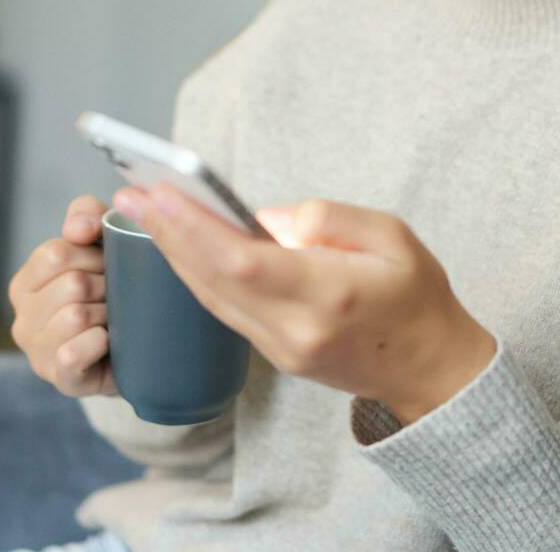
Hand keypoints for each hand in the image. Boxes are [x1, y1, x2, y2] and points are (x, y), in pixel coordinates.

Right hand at [8, 195, 118, 398]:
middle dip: (106, 285)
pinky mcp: (59, 378)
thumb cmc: (111, 293)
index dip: (93, 255)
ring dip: (108, 314)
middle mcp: (22, 319)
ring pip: (76, 315)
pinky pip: (76, 351)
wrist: (135, 350)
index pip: (55, 252)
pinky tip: (108, 343)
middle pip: (71, 283)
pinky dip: (101, 343)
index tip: (109, 266)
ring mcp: (37, 352)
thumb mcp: (100, 244)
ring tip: (114, 319)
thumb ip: (86, 216)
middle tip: (116, 296)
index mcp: (25, 283)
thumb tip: (79, 228)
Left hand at [112, 186, 496, 425]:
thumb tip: (263, 217)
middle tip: (128, 193)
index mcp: (327, 296)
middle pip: (212, 280)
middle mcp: (295, 330)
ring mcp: (281, 349)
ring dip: (171, 253)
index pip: (241, 261)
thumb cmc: (417, 295)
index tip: (161, 191)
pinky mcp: (275, 354)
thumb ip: (328, 218)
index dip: (194, 226)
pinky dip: (195, 273)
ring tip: (141, 212)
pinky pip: (223, 310)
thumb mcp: (393, 236)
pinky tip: (177, 243)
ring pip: (210, 298)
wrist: (430, 369)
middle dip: (165, 233)